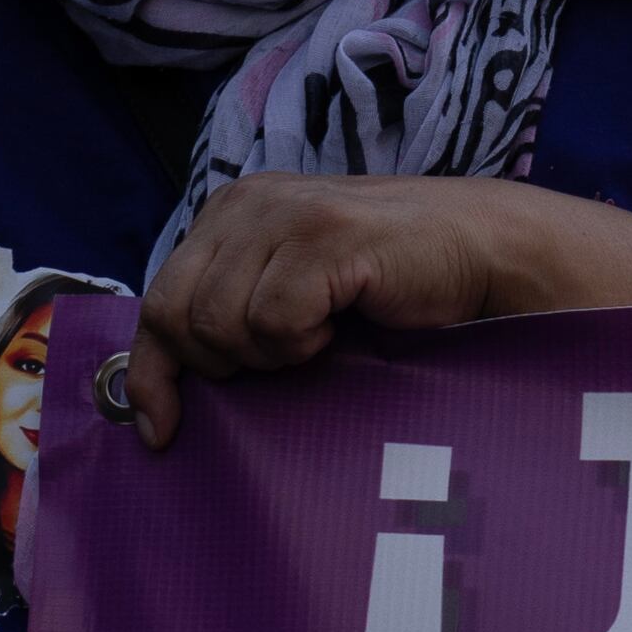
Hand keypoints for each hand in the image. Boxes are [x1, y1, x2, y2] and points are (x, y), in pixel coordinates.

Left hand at [123, 173, 534, 448]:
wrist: (478, 252)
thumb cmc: (386, 284)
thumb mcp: (288, 291)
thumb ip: (229, 312)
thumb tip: (155, 397)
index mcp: (231, 210)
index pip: (156, 301)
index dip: (152, 373)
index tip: (162, 430)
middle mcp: (248, 202)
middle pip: (177, 316)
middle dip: (219, 362)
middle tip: (280, 359)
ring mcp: (285, 214)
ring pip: (221, 324)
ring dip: (272, 351)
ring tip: (319, 333)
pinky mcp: (323, 236)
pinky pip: (273, 321)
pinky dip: (304, 342)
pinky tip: (339, 324)